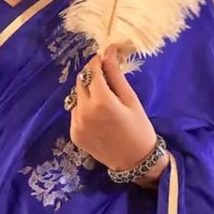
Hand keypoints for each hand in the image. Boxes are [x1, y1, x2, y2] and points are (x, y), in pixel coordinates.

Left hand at [69, 46, 159, 175]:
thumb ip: (116, 75)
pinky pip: (75, 113)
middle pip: (81, 82)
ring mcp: (76, 124)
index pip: (92, 71)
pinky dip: (84, 109)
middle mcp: (84, 111)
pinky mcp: (74, 134)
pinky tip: (98, 116)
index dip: (97, 62)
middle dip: (91, 76)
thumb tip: (108, 52)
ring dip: (86, 93)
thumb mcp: (130, 99)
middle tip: (105, 79)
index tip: (104, 59)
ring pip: (76, 97)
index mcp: (101, 101)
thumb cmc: (139, 128)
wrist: (135, 162)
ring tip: (103, 100)